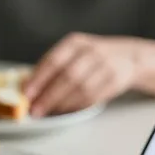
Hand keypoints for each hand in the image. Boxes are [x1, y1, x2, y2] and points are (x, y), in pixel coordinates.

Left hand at [23, 33, 137, 117]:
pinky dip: (77, 106)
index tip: (25, 93)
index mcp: (75, 42)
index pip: (53, 60)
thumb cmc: (91, 56)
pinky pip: (93, 98)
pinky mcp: (116, 81)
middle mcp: (91, 52)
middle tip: (34, 108)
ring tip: (48, 111)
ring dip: (62, 104)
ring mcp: (106, 66)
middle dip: (48, 96)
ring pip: (81, 89)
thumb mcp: (73, 52)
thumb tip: (28, 84)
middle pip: (67, 77)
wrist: (128, 56)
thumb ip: (52, 66)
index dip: (38, 78)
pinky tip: (66, 110)